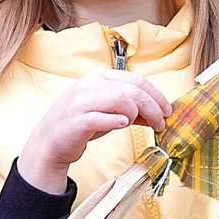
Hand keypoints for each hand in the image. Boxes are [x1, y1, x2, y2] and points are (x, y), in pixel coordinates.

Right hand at [14, 74, 169, 193]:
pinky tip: (123, 124)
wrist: (50, 141)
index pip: (137, 80)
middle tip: (161, 123)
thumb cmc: (82, 124)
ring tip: (140, 125)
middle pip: (132, 90)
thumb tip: (159, 114)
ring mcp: (81, 102)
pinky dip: (114, 121)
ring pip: (119, 99)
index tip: (168, 111)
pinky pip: (99, 118)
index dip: (157, 96)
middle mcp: (90, 85)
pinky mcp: (75, 121)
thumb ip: (132, 109)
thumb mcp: (109, 112)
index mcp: (100, 77)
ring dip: (136, 113)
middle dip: (153, 107)